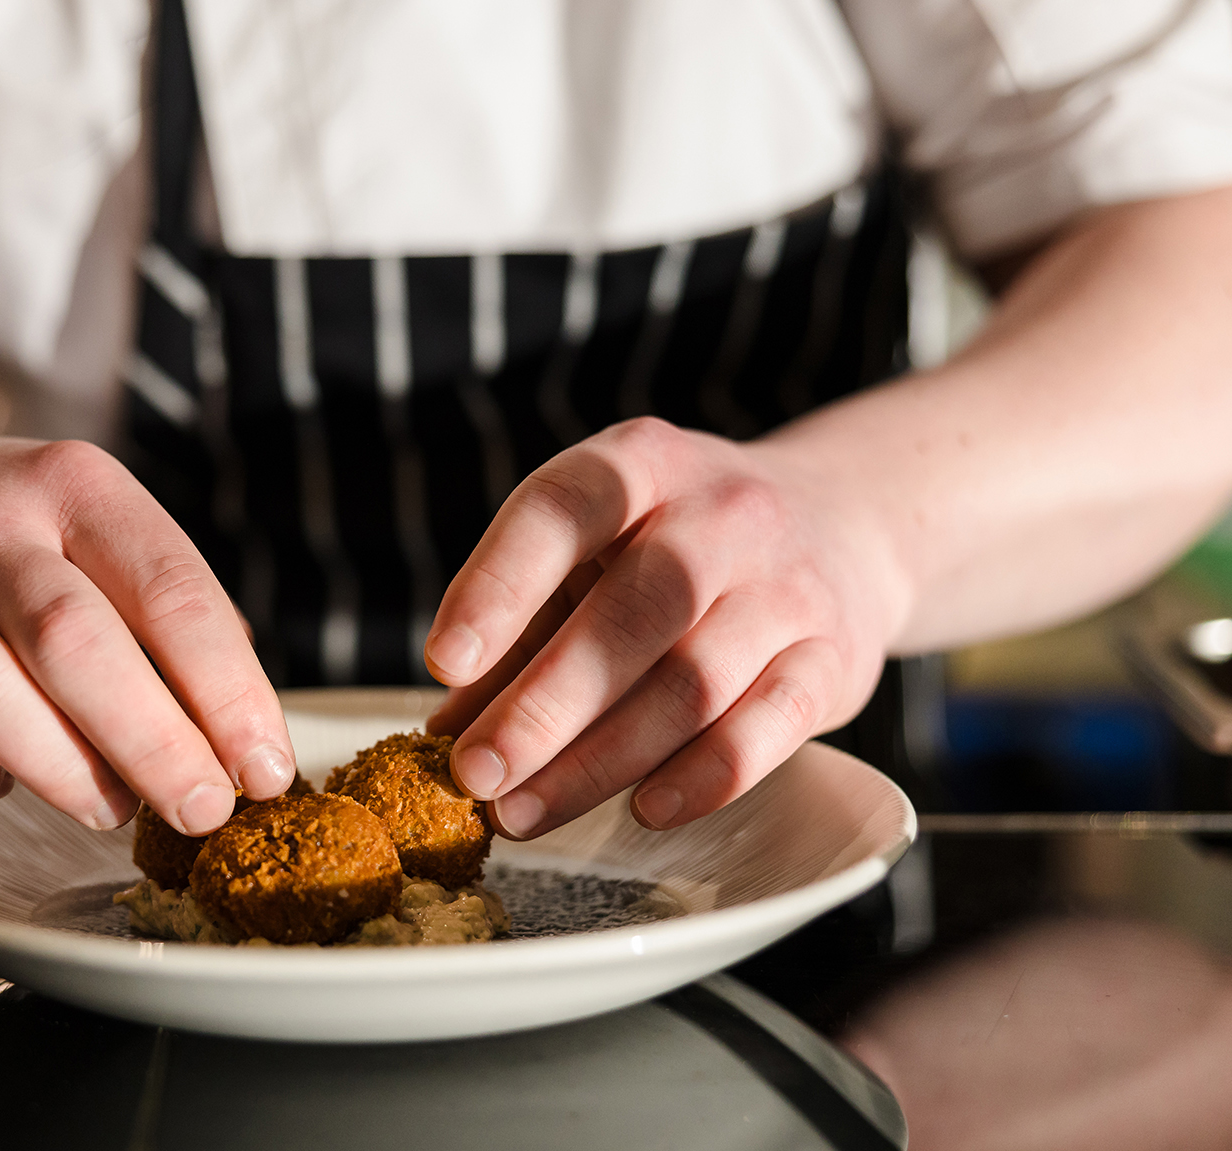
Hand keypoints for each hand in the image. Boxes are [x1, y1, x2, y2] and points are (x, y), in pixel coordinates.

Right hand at [0, 425, 294, 833]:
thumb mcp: (80, 522)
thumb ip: (160, 605)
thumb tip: (244, 723)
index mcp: (68, 485)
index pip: (169, 588)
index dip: (227, 691)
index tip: (264, 768)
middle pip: (76, 642)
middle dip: (154, 743)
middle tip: (202, 810)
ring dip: (61, 768)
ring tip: (109, 805)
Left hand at [422, 417, 905, 838]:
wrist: (845, 523)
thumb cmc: (676, 548)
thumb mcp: (595, 552)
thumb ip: (521, 631)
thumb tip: (448, 732)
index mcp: (640, 464)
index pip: (560, 511)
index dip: (496, 587)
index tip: (442, 663)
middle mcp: (721, 513)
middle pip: (629, 617)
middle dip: (540, 707)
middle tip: (473, 774)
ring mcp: (787, 586)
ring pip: (691, 684)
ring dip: (598, 761)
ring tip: (523, 812)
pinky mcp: (834, 659)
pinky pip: (769, 728)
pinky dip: (703, 778)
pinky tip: (642, 810)